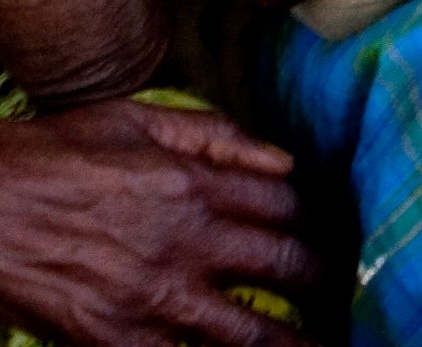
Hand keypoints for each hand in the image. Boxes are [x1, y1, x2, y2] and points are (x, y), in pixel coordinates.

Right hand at [0, 99, 312, 346]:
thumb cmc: (52, 155)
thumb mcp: (136, 121)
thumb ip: (216, 136)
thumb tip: (286, 158)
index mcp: (194, 184)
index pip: (288, 204)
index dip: (320, 220)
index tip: (337, 232)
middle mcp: (184, 241)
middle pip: (284, 264)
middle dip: (322, 280)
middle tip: (345, 290)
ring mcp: (150, 296)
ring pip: (246, 329)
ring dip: (292, 340)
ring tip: (322, 346)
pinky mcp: (112, 339)